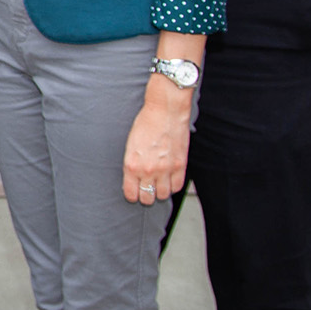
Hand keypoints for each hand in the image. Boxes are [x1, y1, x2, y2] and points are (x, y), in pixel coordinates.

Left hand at [123, 77, 191, 204]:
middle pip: (147, 198)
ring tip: (158, 184)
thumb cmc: (145, 123)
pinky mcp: (180, 165)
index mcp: (131, 165)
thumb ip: (132, 163)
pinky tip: (169, 180)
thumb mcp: (130, 145)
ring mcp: (165, 169)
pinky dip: (173, 186)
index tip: (134, 193)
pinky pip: (177, 186)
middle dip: (146, 196)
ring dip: (160, 192)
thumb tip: (134, 177)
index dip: (132, 195)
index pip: (131, 194)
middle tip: (146, 189)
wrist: (165, 111)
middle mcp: (148, 170)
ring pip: (163, 195)